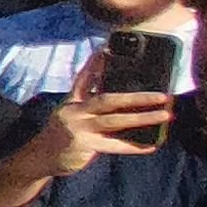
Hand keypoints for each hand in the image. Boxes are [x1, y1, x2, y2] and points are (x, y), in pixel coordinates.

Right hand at [9, 69, 172, 186]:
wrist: (41, 157)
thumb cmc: (61, 134)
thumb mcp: (69, 113)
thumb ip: (89, 104)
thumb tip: (119, 97)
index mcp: (72, 101)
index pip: (84, 78)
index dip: (95, 64)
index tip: (107, 49)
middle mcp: (75, 111)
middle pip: (108, 99)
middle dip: (137, 97)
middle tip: (162, 95)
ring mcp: (79, 128)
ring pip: (115, 121)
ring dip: (142, 118)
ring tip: (165, 115)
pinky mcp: (84, 145)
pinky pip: (114, 146)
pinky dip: (134, 147)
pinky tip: (152, 146)